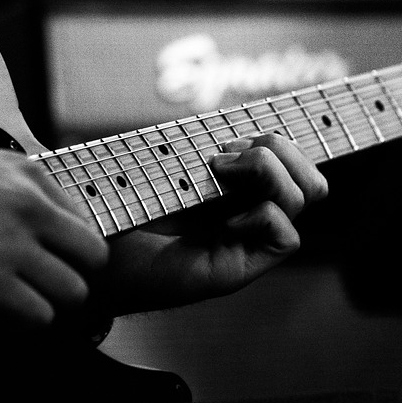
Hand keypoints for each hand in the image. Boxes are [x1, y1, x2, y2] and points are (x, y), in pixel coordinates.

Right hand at [0, 133, 109, 324]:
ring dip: (51, 300)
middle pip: (92, 259)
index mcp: (31, 179)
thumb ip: (19, 179)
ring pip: (71, 292)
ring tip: (24, 298)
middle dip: (74, 274)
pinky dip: (26, 318)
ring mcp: (12, 248)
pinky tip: (3, 309)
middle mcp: (31, 211)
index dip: (74, 248)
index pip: (87, 223)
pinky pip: (38, 314)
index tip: (60, 259)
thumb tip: (41, 200)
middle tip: (49, 282)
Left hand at [105, 132, 327, 311]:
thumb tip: (232, 134)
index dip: (282, 140)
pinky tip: (221, 224)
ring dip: (266, 173)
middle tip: (221, 158)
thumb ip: (192, 146)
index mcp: (236, 188)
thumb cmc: (114, 210)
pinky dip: (260, 217)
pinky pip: (286, 237)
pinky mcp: (239, 269)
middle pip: (311, 174)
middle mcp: (248, 214)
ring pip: (306, 195)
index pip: (291, 159)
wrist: (90, 259)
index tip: (231, 140)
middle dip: (277, 149)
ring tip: (219, 177)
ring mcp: (247, 242)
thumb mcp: (157, 163)